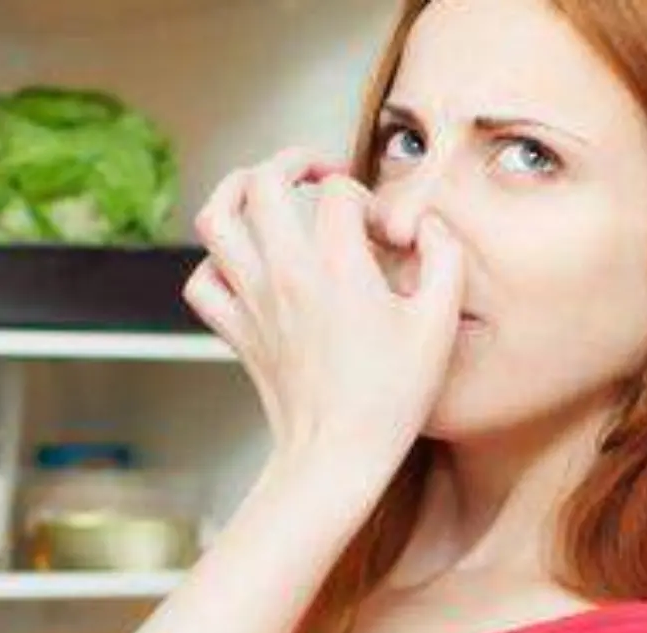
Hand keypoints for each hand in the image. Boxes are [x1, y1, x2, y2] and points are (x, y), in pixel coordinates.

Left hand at [183, 147, 465, 466]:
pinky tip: (244, 263)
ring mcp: (252, 301)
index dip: (367, 199)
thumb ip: (444, 259)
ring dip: (236, 191)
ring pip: (215, 219)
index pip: (338, 193)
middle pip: (262, 181)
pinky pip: (202, 279)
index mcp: (337, 268)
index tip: (385, 234)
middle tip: (317, 174)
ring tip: (263, 189)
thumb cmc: (390, 397)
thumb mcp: (438, 325)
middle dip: (291, 162)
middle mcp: (284, 275)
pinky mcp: (235, 330)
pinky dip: (216, 261)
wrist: (335, 456)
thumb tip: (428, 227)